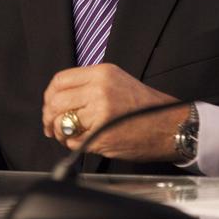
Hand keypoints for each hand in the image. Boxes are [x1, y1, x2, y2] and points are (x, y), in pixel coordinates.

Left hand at [41, 63, 188, 160]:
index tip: (50, 105)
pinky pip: (74, 141)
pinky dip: (72, 144)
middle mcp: (100, 90)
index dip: (49, 95)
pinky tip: (82, 142)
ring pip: (62, 123)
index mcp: (102, 74)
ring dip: (60, 132)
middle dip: (49, 117)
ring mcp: (101, 114)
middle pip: (56, 102)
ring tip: (67, 135)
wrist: (169, 125)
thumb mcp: (118, 81)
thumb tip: (59, 99)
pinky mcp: (102, 136)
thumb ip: (89, 85)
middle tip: (52, 126)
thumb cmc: (145, 106)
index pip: (60, 80)